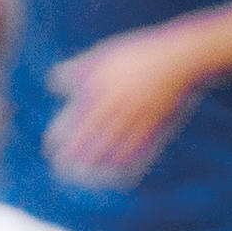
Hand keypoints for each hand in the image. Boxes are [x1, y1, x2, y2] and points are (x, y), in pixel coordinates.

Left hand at [44, 25, 208, 184]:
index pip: (74, 116)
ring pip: (113, 146)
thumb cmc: (138, 54)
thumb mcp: (104, 55)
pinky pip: (139, 148)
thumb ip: (78, 69)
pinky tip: (117, 172)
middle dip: (74, 155)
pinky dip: (127, 163)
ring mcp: (137, 116)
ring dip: (97, 163)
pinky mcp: (155, 125)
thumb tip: (55, 85)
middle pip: (91, 135)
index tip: (51, 147)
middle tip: (62, 169)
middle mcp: (117, 104)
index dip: (60, 134)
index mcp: (100, 87)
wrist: (180, 58)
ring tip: (86, 176)